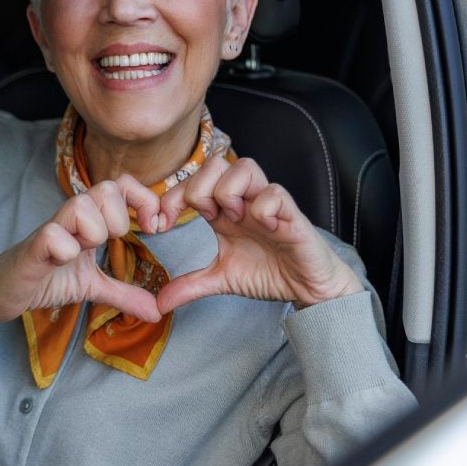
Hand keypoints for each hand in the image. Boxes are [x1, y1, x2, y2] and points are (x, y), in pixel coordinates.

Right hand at [0, 176, 163, 354]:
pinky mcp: (33, 248)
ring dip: (94, 232)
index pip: (122, 184)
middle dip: (119, 218)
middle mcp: (71, 217)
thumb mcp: (92, 286)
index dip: (144, 199)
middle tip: (113, 243)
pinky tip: (61, 263)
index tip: (153, 228)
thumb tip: (157, 311)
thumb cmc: (45, 279)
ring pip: (82, 205)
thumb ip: (124, 293)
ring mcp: (51, 229)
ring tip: (83, 252)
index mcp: (89, 220)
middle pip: (107, 188)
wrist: (1, 292)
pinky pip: (53, 236)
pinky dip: (65, 250)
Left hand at [155, 156, 362, 313]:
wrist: (307, 288)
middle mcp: (243, 201)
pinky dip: (263, 209)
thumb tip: (159, 302)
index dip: (170, 197)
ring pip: (245, 167)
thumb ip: (190, 286)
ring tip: (234, 221)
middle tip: (206, 219)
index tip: (160, 226)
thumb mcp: (221, 279)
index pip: (190, 182)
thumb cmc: (268, 273)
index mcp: (223, 211)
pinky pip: (275, 193)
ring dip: (230, 193)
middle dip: (200, 188)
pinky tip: (265, 230)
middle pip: (215, 163)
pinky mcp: (292, 214)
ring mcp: (268, 204)